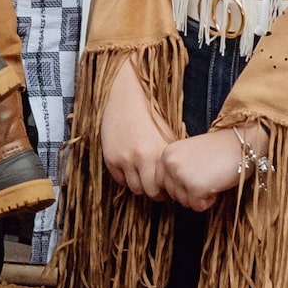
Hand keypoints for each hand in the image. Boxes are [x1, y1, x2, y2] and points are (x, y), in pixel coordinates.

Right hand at [101, 74, 169, 197]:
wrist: (126, 96)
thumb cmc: (150, 114)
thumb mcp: (167, 135)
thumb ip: (170, 159)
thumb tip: (176, 178)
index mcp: (160, 153)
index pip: (166, 186)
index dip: (168, 188)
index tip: (168, 185)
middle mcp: (142, 158)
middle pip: (150, 192)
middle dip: (154, 191)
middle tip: (157, 186)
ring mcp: (124, 159)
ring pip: (135, 188)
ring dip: (140, 185)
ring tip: (144, 177)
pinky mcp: (110, 157)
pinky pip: (120, 180)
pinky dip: (126, 178)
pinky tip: (132, 168)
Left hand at [158, 125, 259, 211]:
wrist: (241, 144)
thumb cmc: (218, 150)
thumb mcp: (188, 154)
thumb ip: (176, 168)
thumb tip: (168, 193)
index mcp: (166, 154)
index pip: (161, 183)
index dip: (179, 186)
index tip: (194, 179)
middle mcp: (170, 164)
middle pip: (173, 195)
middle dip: (190, 192)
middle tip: (207, 176)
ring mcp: (181, 176)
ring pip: (185, 203)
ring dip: (200, 196)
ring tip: (212, 178)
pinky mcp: (195, 188)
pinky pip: (198, 207)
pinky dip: (210, 200)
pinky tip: (217, 184)